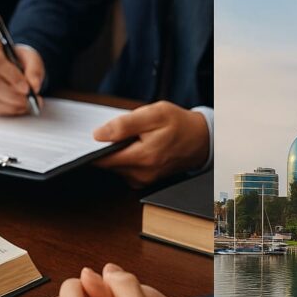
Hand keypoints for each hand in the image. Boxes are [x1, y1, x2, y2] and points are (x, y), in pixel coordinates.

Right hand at [0, 35, 44, 114]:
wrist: (13, 69)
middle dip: (13, 95)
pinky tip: (16, 107)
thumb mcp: (32, 59)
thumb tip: (34, 86)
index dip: (11, 76)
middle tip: (29, 100)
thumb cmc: (20, 61)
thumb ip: (35, 70)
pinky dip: (4, 111)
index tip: (27, 87)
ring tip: (26, 104)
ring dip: (11, 105)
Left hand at [92, 101, 208, 186]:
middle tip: (126, 132)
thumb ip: (125, 125)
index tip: (98, 135)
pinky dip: (127, 158)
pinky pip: (125, 170)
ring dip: (120, 152)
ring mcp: (143, 180)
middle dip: (111, 147)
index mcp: (142, 157)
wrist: (201, 140)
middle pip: (108, 163)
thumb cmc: (179, 125)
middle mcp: (141, 174)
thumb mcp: (154, 114)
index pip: (102, 159)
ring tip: (137, 138)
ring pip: (116, 166)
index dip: (95, 147)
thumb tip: (98, 135)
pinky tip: (140, 147)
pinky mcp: (144, 181)